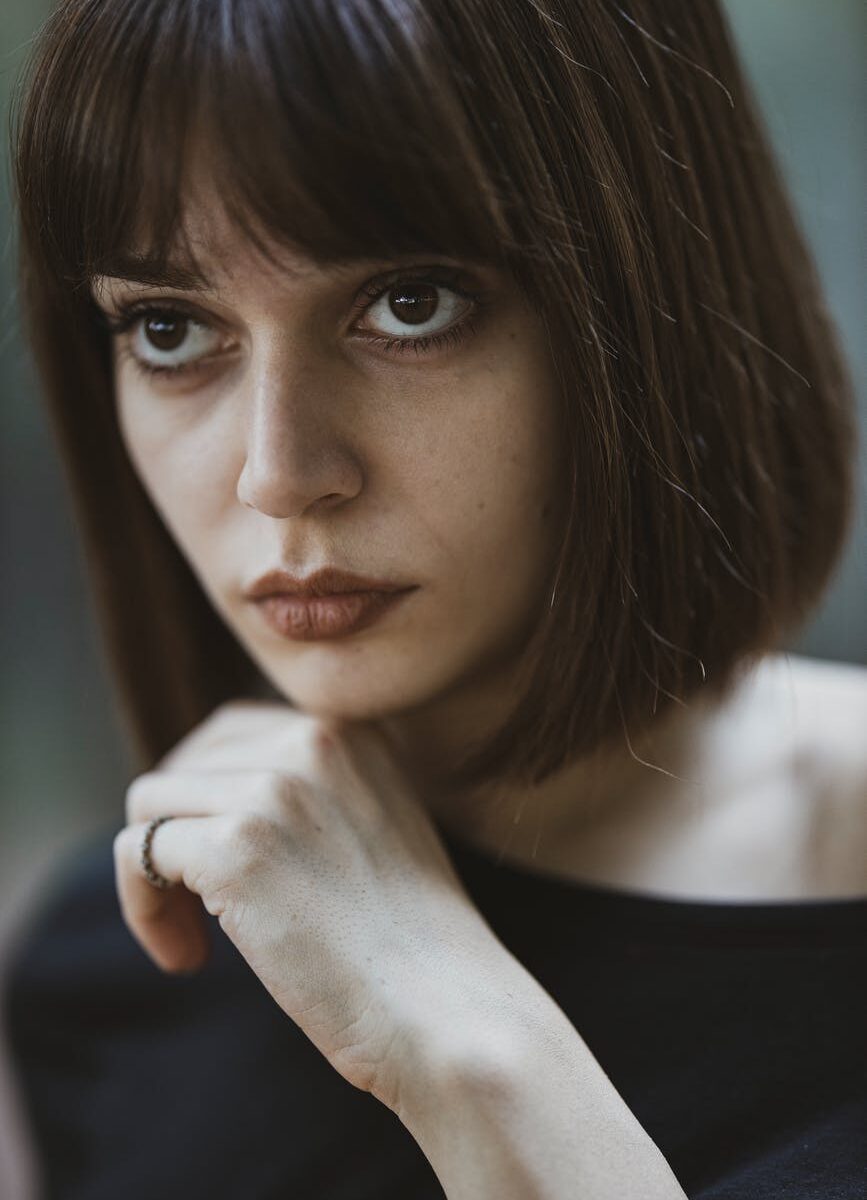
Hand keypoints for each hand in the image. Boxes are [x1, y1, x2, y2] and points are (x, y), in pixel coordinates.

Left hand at [113, 700, 508, 1111]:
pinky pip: (136, 852)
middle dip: (180, 836)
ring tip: (197, 944)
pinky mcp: (234, 848)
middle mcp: (312, 739)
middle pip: (186, 765)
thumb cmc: (416, 944)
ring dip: (156, 876)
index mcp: (351, 730)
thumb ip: (314, 794)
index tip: (229, 869)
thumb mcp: (378, 825)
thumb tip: (217, 805)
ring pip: (151, 804)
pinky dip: (143, 909)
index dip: (213, 804)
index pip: (235, 733)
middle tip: (204, 911)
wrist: (447, 1006)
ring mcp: (272, 790)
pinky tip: (188, 961)